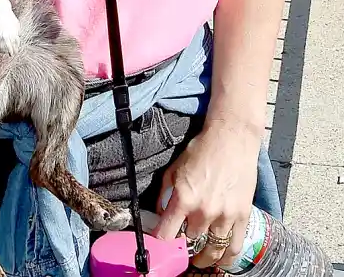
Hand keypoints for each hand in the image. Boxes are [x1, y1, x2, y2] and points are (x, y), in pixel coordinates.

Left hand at [154, 115, 260, 269]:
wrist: (231, 140)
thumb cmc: (200, 150)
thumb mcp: (174, 169)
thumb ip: (164, 194)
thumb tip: (159, 214)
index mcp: (183, 198)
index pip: (167, 233)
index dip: (160, 243)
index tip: (159, 245)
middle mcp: (203, 211)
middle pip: (189, 242)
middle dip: (183, 245)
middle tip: (181, 247)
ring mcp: (224, 216)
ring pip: (212, 250)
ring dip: (203, 257)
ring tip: (198, 259)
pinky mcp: (241, 217)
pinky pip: (233, 248)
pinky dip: (226, 258)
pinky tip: (220, 260)